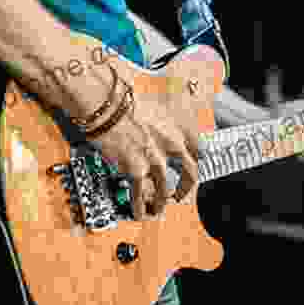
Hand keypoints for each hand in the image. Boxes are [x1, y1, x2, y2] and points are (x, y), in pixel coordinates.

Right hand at [89, 69, 200, 220]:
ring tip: (158, 207)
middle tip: (182, 194)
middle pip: (189, 175)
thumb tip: (173, 102)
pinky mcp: (135, 170)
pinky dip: (140, 207)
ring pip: (165, 190)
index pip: (200, 149)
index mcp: (181, 125)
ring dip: (162, 201)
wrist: (103, 100)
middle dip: (186, 187)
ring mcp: (156, 160)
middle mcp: (173, 145)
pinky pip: (140, 196)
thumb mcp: (160, 91)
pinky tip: (140, 213)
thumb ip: (171, 103)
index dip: (197, 159)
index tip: (193, 165)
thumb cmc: (125, 91)